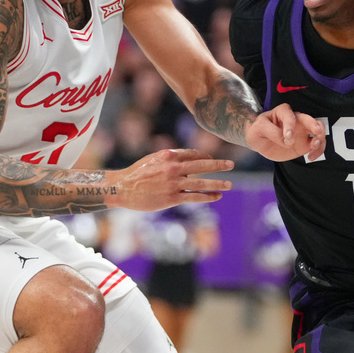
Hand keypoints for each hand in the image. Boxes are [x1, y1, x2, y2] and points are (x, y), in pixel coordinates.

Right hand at [116, 149, 233, 210]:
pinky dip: (207, 196)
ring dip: (217, 184)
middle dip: (218, 165)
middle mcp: (173, 168)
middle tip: (231, 164)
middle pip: (202, 165)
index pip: (193, 154)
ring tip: (229, 185)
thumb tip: (188, 163)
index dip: (205, 157)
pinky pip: (194, 197)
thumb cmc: (137, 173)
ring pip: (201, 183)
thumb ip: (171, 159)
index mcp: (169, 155)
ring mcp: (173, 183)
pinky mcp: (172, 198)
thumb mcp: (154, 159)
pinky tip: (216, 197)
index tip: (213, 160)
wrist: (122, 188)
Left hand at [246, 103, 325, 161]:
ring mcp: (302, 131)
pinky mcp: (305, 143)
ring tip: (313, 146)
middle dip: (314, 125)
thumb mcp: (259, 129)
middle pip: (309, 119)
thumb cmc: (258, 131)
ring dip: (319, 138)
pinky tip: (311, 157)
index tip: (287, 136)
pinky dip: (318, 150)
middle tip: (316, 132)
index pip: (288, 114)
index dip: (290, 124)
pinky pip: (317, 145)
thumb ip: (272, 132)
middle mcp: (295, 120)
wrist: (260, 143)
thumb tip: (287, 140)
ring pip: (318, 130)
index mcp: (282, 112)